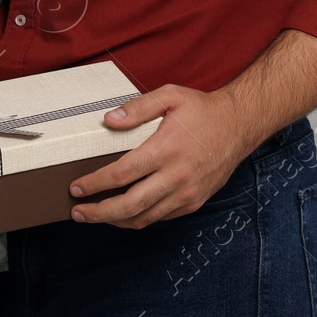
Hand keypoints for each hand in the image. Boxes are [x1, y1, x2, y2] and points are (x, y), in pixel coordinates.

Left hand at [66, 85, 259, 229]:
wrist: (240, 125)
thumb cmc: (203, 110)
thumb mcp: (171, 95)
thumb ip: (138, 107)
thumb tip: (109, 121)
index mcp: (167, 149)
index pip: (122, 174)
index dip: (95, 184)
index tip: (76, 187)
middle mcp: (176, 176)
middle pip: (129, 206)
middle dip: (98, 212)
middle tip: (77, 211)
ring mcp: (186, 193)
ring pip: (144, 218)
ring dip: (115, 221)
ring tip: (96, 215)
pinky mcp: (194, 202)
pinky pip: (160, 218)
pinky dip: (138, 219)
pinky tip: (125, 212)